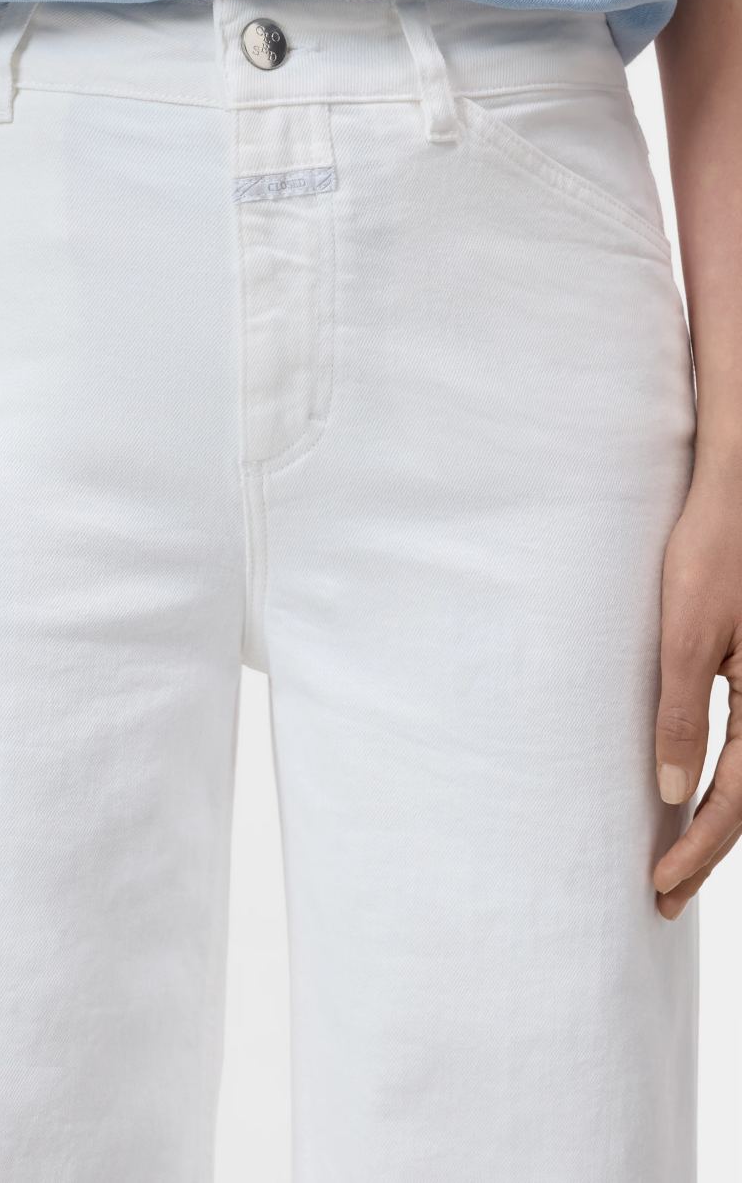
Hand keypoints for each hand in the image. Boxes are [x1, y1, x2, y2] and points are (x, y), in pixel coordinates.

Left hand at [653, 477, 741, 917]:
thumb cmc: (713, 552)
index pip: (737, 800)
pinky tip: (695, 791)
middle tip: (664, 899)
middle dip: (706, 851)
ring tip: (678, 861)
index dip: (697, 847)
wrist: (738, 490)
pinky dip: (724, 779)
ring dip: (715, 821)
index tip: (658, 885)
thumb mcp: (688, 636)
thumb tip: (669, 792)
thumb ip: (683, 714)